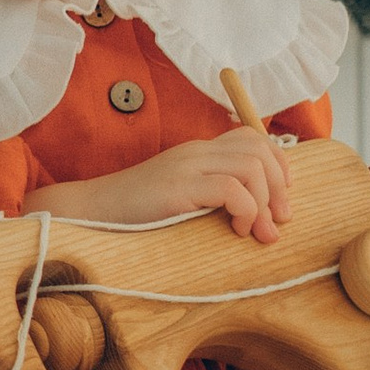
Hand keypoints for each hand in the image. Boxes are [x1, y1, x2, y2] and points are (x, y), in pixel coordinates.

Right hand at [107, 125, 294, 245]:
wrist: (91, 214)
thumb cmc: (135, 215)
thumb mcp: (181, 199)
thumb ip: (211, 198)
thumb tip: (256, 218)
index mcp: (198, 152)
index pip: (253, 139)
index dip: (278, 165)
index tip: (278, 200)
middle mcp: (196, 151)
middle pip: (260, 150)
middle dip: (279, 189)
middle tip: (277, 222)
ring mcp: (187, 166)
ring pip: (251, 166)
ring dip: (264, 202)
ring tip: (256, 231)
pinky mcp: (178, 187)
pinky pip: (232, 189)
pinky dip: (246, 210)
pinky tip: (237, 229)